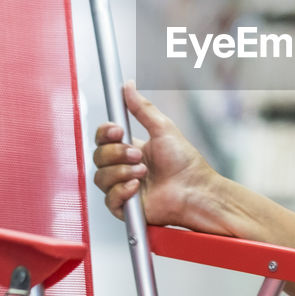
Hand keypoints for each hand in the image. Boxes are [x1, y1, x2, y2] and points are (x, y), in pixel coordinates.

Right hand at [92, 83, 228, 233]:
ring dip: (121, 172)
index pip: (103, 138)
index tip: (118, 131)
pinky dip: (122, 192)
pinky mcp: (125, 208)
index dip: (105, 133)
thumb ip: (142, 108)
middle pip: (98, 156)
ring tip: (143, 173)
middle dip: (116, 154)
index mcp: (130, 149)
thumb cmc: (185, 163)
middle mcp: (123, 168)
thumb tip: (127, 86)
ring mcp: (123, 187)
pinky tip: (137, 188)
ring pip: (100, 178)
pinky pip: (109, 199)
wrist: (196, 191)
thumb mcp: (163, 129)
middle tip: (138, 156)